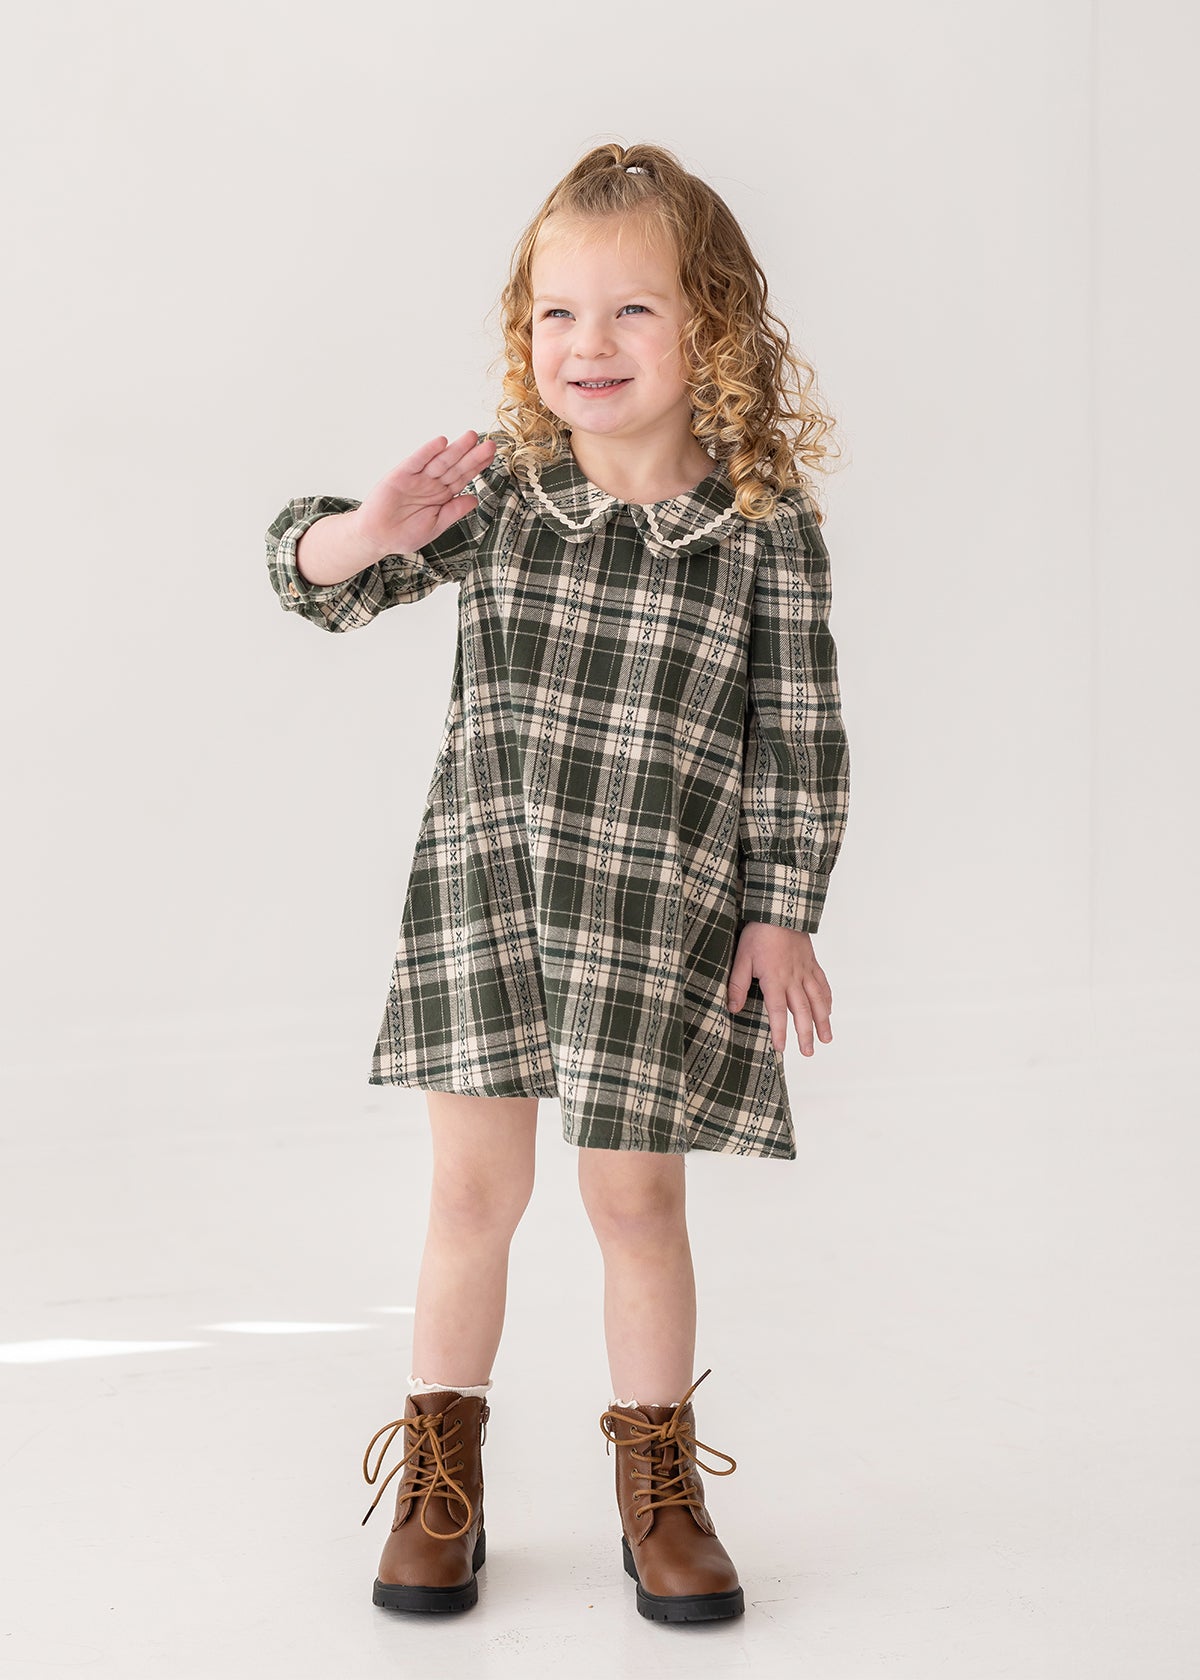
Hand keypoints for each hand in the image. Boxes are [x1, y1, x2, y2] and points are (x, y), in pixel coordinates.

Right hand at [353, 430, 495, 558]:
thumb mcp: (436, 526)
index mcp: (442, 495)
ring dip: (455, 449)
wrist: (377, 538)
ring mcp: (417, 478)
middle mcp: (432, 484)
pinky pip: (417, 461)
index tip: (492, 455)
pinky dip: (428, 451)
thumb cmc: (404, 534)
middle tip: (490, 444)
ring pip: (440, 461)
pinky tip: (441, 442)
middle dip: (472, 455)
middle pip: (456, 466)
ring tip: (471, 437)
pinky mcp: (401, 475)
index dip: (477, 466)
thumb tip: (475, 499)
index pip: (463, 477)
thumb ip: (454, 511)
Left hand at [727, 923, 832, 1055]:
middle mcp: (794, 978)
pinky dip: (827, 999)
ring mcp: (805, 971)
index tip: (781, 1048)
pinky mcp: (812, 963)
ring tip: (826, 1039)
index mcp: (775, 979)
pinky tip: (829, 1010)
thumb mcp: (741, 958)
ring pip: (817, 1000)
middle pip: (802, 1011)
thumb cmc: (758, 933)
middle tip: (808, 1052)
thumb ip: (737, 985)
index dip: (779, 1031)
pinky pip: (822, 984)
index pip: (777, 1012)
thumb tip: (732, 1008)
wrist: (780, 909)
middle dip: (805, 1034)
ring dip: (822, 1021)